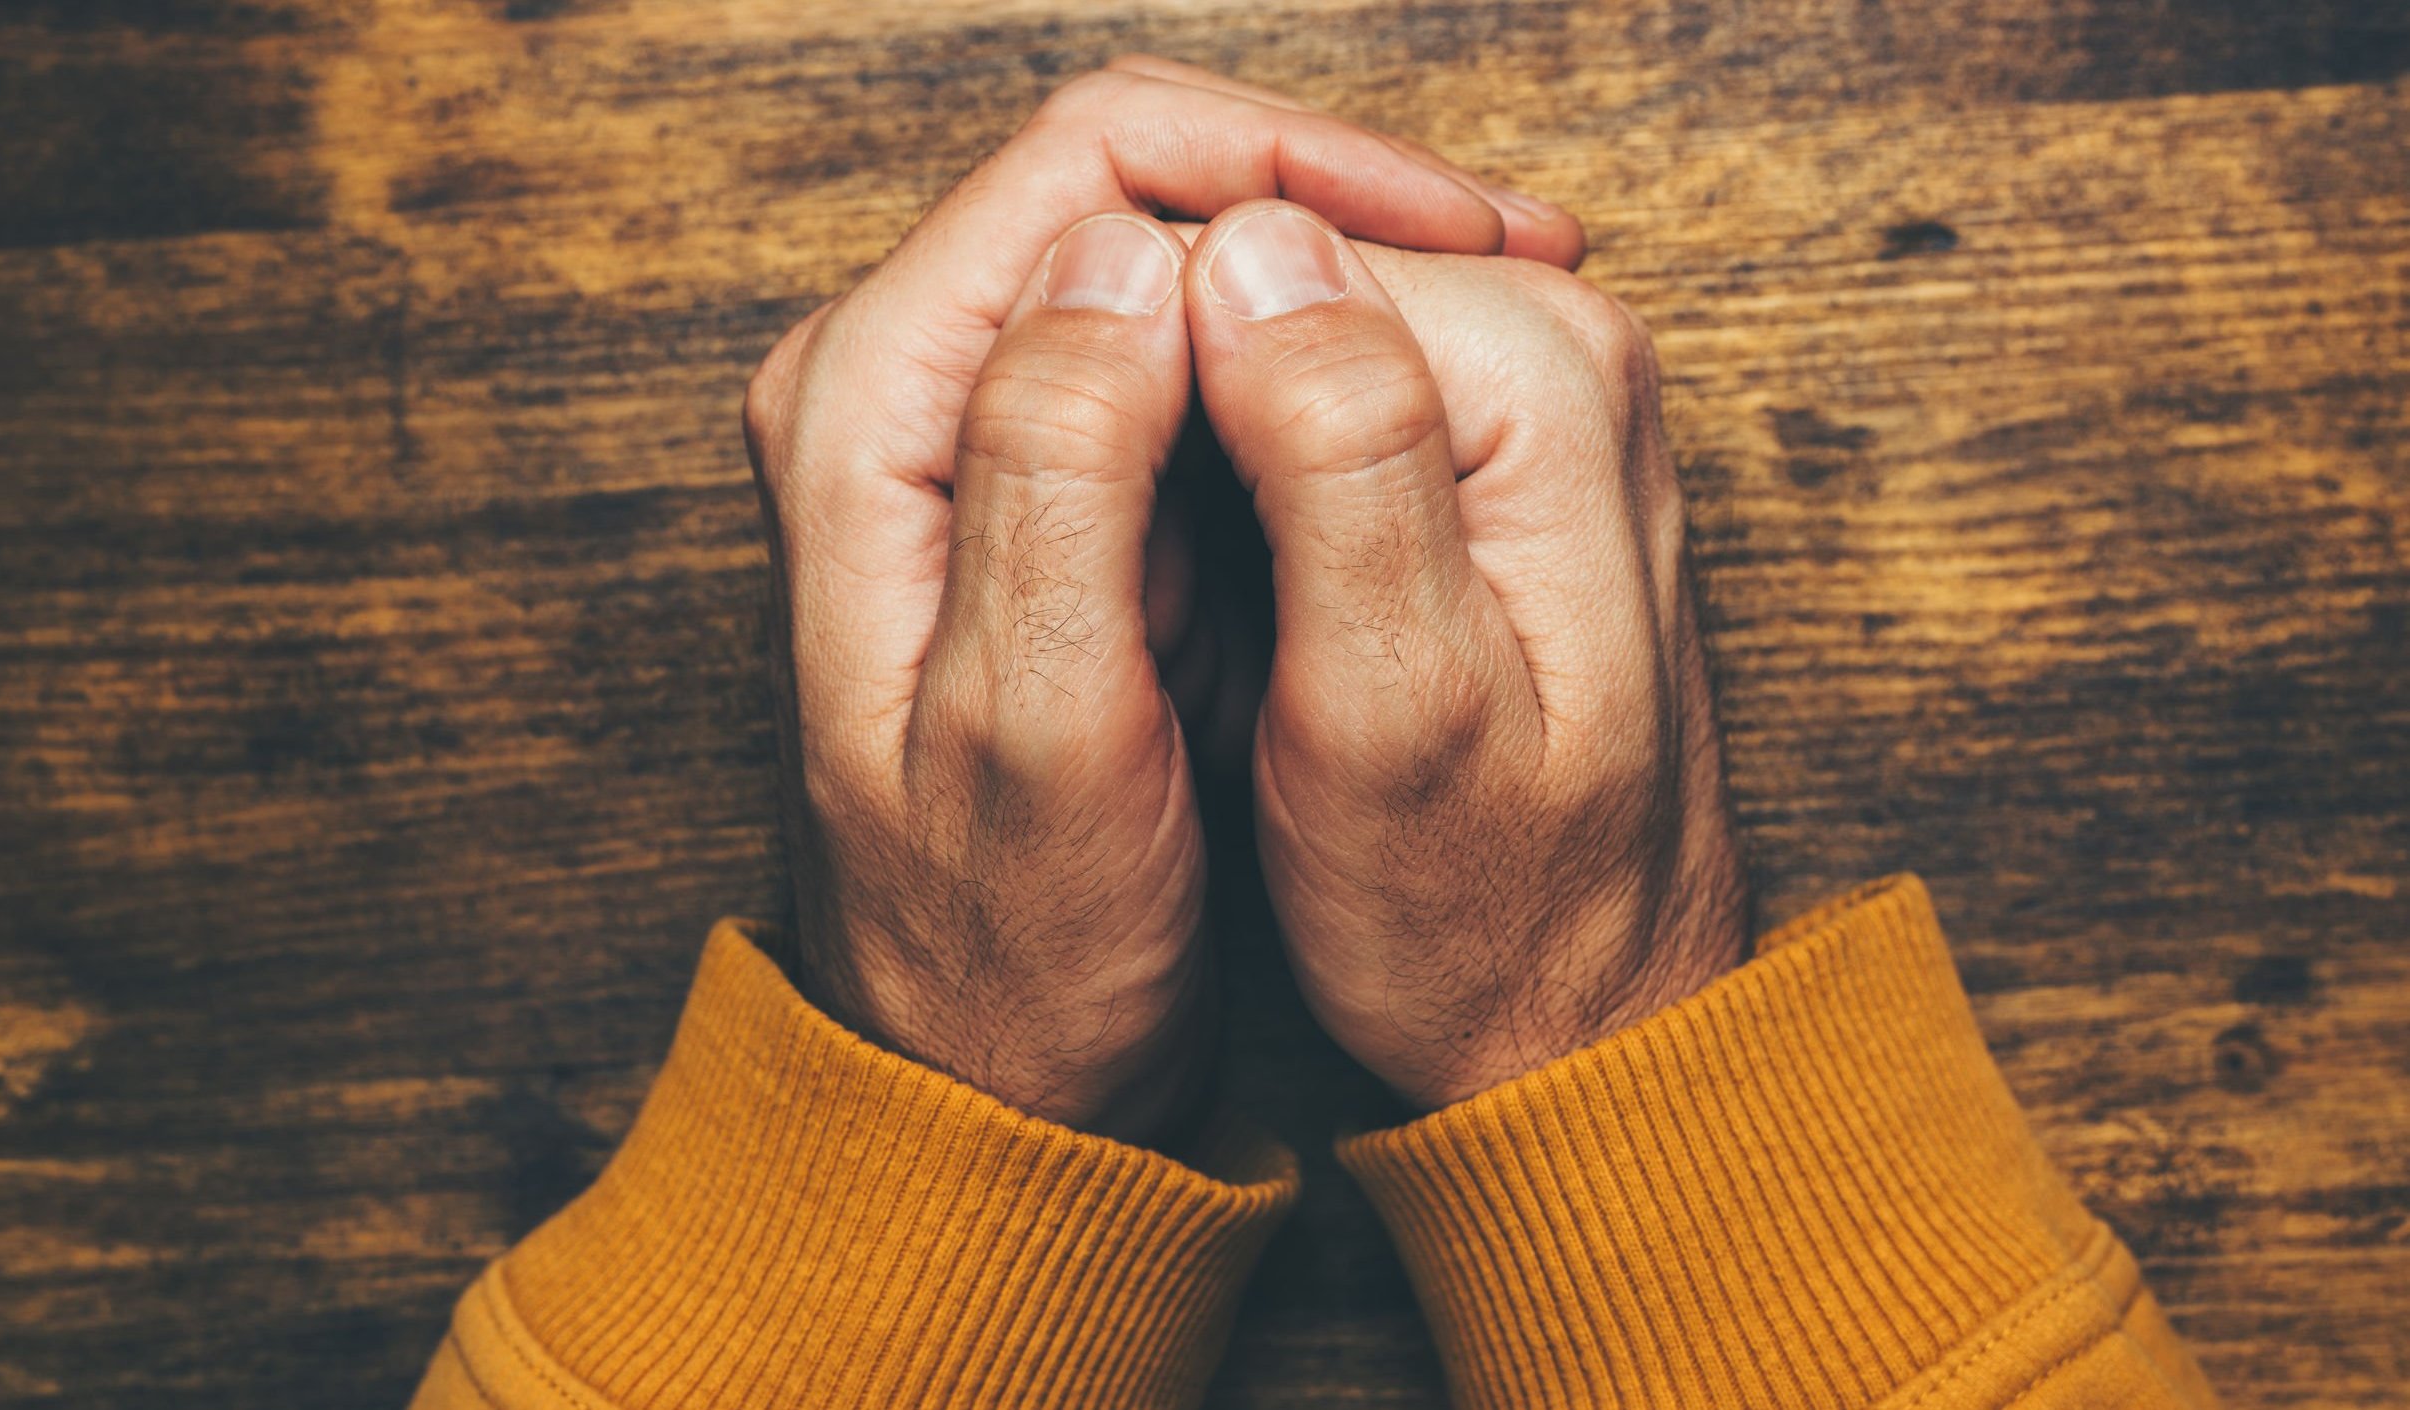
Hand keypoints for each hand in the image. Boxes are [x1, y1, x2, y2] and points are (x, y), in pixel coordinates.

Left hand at [741, 63, 1583, 1140]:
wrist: (988, 1069)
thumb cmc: (1010, 945)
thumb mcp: (1038, 729)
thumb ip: (1057, 472)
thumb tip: (1131, 258)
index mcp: (869, 409)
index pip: (1084, 167)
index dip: (1289, 166)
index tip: (1467, 230)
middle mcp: (896, 392)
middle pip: (1124, 190)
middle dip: (1323, 205)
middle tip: (1517, 258)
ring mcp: (965, 437)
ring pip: (1161, 267)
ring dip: (1322, 279)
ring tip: (1493, 311)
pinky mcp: (1031, 490)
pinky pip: (1174, 364)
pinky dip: (1292, 364)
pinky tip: (1405, 397)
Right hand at [1180, 202, 1749, 1109]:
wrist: (1588, 1019)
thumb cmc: (1481, 912)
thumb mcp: (1388, 706)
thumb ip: (1337, 458)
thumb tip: (1248, 252)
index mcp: (1542, 382)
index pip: (1262, 249)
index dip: (1138, 366)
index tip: (1112, 534)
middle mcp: (1567, 349)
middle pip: (1279, 271)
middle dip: (1173, 392)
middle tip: (1151, 588)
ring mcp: (1543, 394)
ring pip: (1289, 328)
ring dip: (1200, 437)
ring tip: (1195, 604)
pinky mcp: (1506, 450)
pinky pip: (1325, 390)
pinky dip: (1247, 471)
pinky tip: (1232, 586)